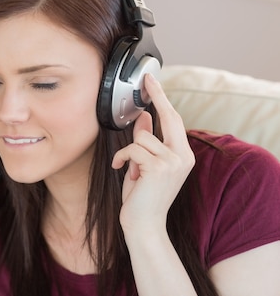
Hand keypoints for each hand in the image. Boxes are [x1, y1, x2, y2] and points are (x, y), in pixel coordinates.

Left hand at [111, 73, 194, 234]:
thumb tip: (144, 116)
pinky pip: (133, 149)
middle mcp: (183, 156)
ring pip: (142, 137)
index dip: (163, 98)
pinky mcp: (159, 167)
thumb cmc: (142, 197)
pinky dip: (123, 158)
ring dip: (130, 151)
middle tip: (146, 80)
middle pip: (170, 117)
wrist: (144, 225)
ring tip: (131, 170)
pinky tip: (123, 171)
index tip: (153, 81)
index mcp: (183, 155)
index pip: (175, 120)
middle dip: (157, 96)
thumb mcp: (144, 164)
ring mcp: (173, 162)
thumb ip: (146, 140)